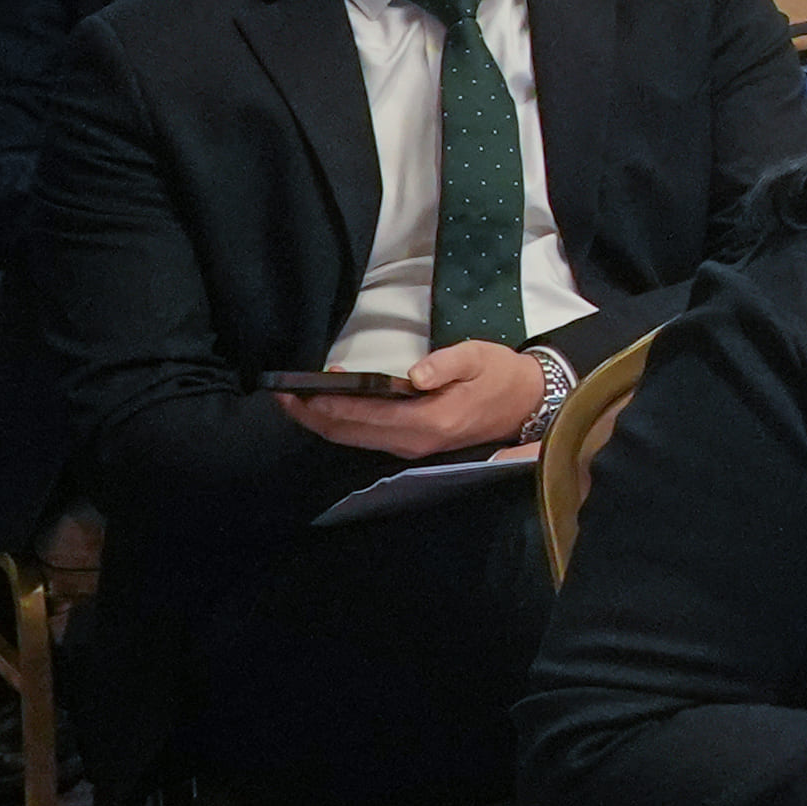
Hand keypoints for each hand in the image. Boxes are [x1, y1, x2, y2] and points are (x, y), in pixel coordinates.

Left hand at [285, 337, 555, 461]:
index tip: (300, 389)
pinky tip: (324, 409)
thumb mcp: (480, 357)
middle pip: (349, 434)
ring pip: (352, 439)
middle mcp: (413, 442)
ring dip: (320, 422)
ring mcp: (410, 447)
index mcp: (429, 420)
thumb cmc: (501, 375)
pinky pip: (364, 438)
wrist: (526, 404)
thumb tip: (413, 374)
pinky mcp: (409, 444)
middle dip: (311, 416)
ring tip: (292, 402)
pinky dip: (339, 425)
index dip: (330, 404)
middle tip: (279, 395)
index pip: (366, 415)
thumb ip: (447, 363)